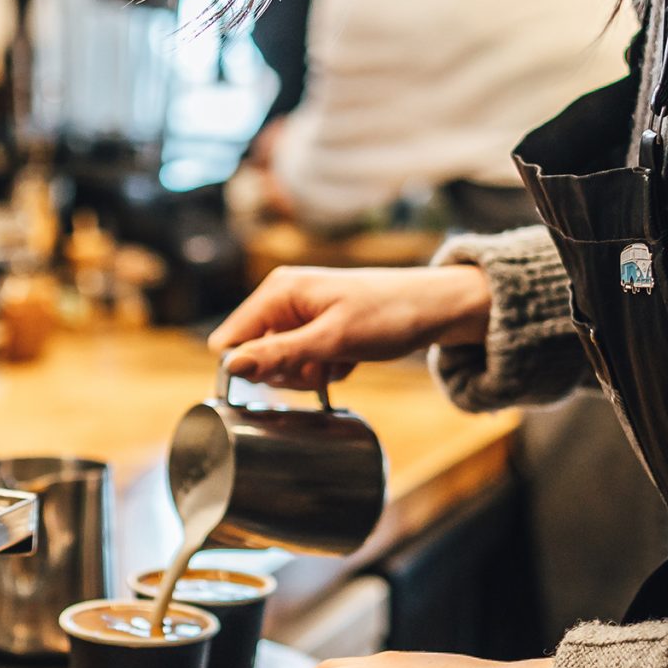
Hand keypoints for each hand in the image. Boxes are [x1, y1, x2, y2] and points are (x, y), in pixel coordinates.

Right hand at [208, 264, 490, 391]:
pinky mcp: (318, 329)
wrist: (436, 309)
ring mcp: (301, 315)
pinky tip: (348, 358)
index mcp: (278, 291)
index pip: (231, 339)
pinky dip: (325, 368)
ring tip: (339, 359)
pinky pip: (305, 363)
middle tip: (321, 365)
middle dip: (287, 372)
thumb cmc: (388, 314)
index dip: (249, 367)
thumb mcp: (332, 340)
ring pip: (282, 364)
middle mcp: (284, 299)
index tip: (284, 376)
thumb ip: (279, 354)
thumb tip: (231, 365)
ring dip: (309, 373)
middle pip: (256, 355)